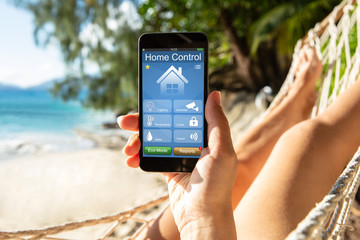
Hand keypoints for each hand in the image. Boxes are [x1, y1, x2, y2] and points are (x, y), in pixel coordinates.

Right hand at [118, 91, 237, 239]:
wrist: (201, 217)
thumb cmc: (217, 186)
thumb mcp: (222, 151)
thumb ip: (217, 123)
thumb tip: (213, 94)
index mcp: (205, 136)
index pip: (183, 112)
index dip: (168, 104)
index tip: (151, 97)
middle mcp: (190, 142)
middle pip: (163, 123)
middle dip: (143, 121)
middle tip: (125, 121)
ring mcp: (177, 154)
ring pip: (153, 139)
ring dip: (137, 140)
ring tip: (128, 148)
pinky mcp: (167, 167)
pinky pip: (149, 156)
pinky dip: (138, 156)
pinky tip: (131, 159)